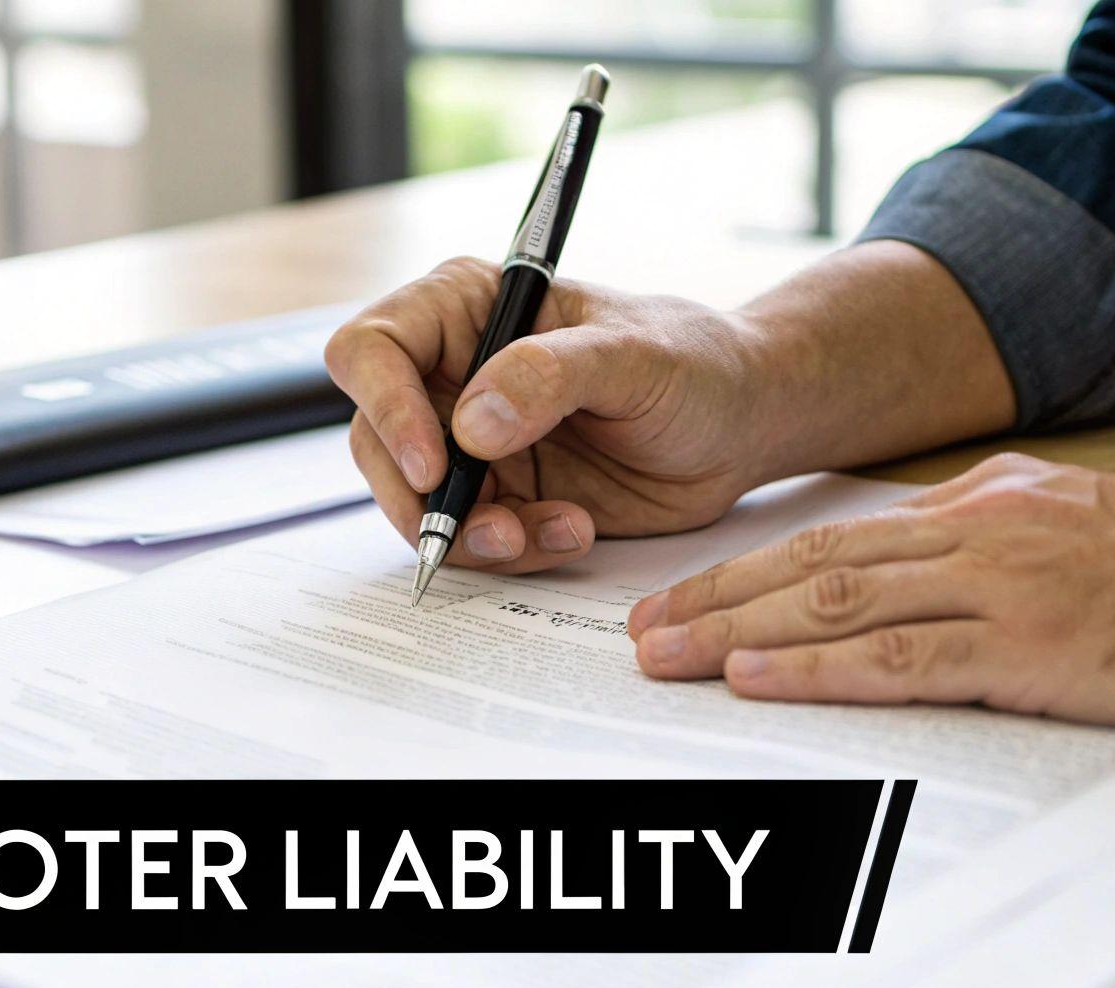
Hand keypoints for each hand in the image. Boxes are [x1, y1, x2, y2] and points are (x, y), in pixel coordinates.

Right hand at [325, 256, 773, 572]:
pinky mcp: (500, 496)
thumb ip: (550, 375)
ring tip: (546, 532)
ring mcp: (471, 441)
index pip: (373, 348)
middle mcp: (454, 374)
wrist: (741, 427)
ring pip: (415, 503)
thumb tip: (472, 423)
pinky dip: (511, 551)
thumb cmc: (697, 364)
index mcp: (467, 309)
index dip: (386, 406)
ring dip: (472, 535)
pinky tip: (572, 532)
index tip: (435, 464)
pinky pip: (468, 539)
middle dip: (423, 497)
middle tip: (491, 526)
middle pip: (376, 440)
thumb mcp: (635, 355)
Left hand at [625, 453, 1114, 730]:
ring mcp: (1004, 585)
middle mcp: (976, 533)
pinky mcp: (1037, 645)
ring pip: (839, 604)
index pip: (833, 537)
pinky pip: (904, 657)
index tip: (681, 597)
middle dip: (714, 599)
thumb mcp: (1070, 523)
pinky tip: (759, 677)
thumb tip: (901, 552)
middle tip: (638, 631)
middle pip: (812, 564)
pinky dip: (820, 669)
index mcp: (979, 505)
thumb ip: (982, 536)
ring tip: (666, 655)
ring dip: (739, 633)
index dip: (745, 571)